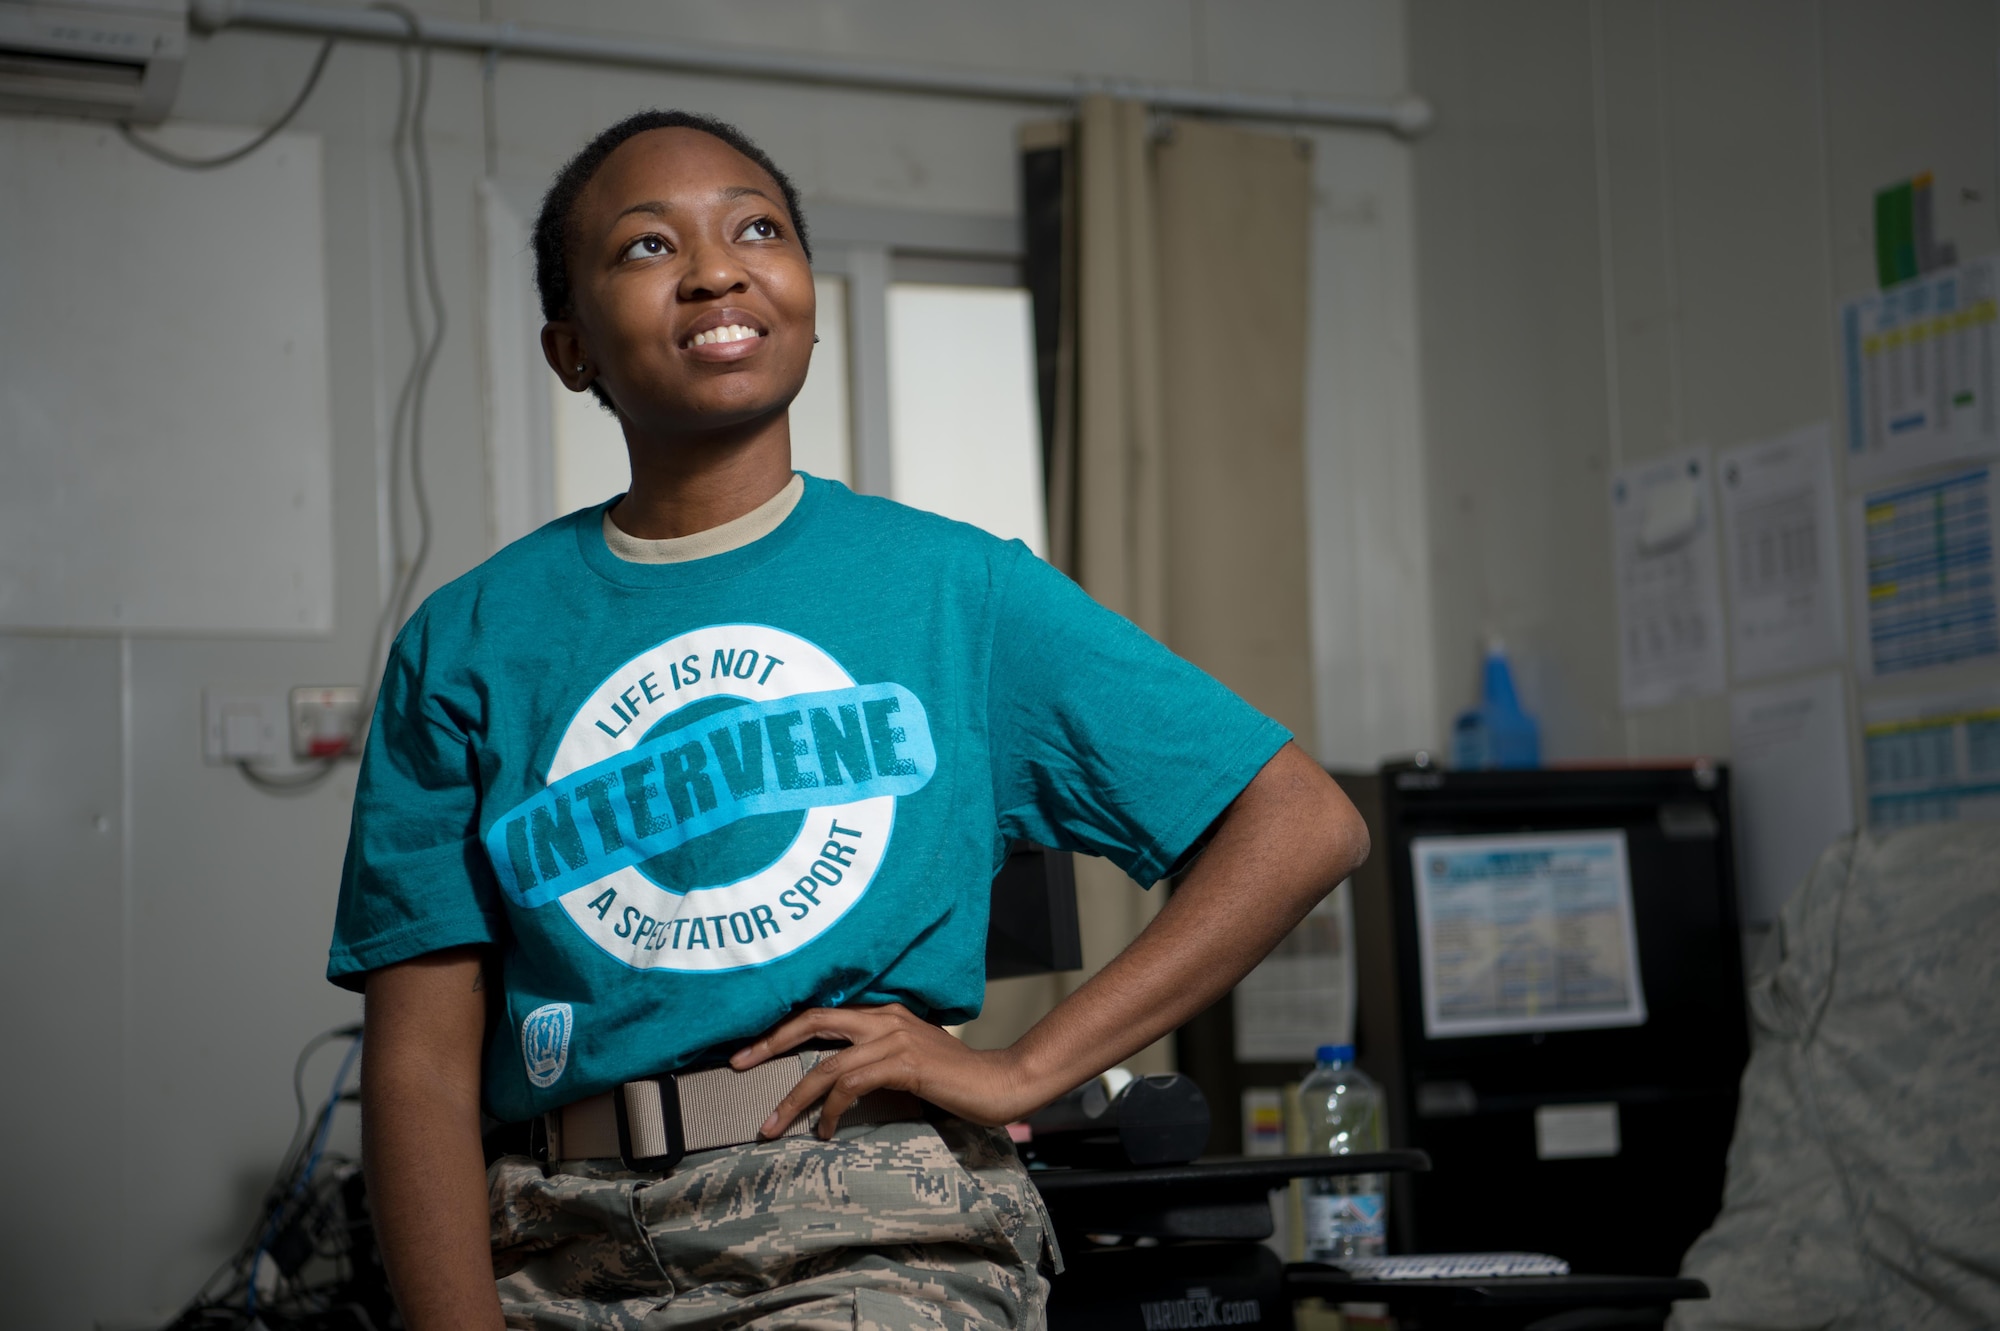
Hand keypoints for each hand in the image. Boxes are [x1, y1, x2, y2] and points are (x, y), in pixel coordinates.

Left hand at [730, 1003, 1038, 1137]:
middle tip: (736, 1064)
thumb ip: (876, 1056)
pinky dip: (832, 1109)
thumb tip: (835, 1077)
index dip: (781, 1029)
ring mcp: (893, 1037)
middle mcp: (883, 1017)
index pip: (820, 1012)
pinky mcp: (903, 1063)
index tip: (749, 1049)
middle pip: (812, 1020)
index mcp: (882, 1012)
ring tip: (773, 1125)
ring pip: (826, 1063)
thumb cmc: (954, 1078)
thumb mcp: (909, 1057)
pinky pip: (852, 1084)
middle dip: (769, 1043)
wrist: (999, 1083)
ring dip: (794, 1097)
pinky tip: (827, 1130)